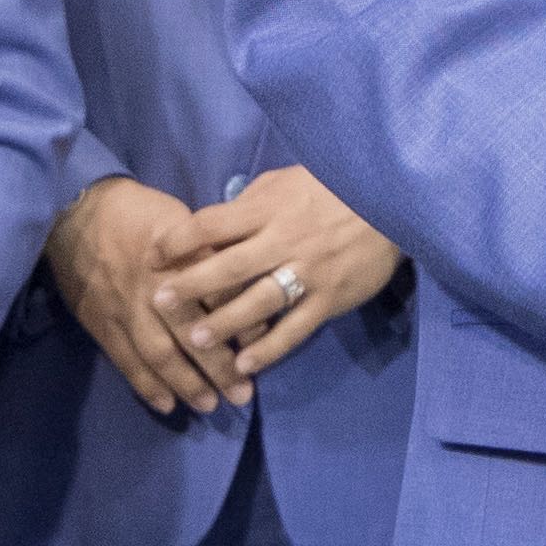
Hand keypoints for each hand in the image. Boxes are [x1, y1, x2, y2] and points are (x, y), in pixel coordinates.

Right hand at [45, 176, 228, 418]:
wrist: (75, 211)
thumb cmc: (136, 212)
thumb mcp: (179, 218)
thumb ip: (206, 253)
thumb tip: (240, 281)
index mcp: (179, 259)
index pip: (218, 296)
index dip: (241, 324)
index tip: (261, 348)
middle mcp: (155, 288)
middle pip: (191, 333)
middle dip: (218, 367)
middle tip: (243, 394)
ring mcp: (126, 309)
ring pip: (159, 353)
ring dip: (186, 383)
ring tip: (209, 405)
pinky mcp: (102, 323)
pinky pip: (126, 360)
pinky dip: (146, 385)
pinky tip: (167, 404)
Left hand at [151, 166, 402, 396]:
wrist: (393, 203)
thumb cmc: (333, 188)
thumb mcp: (287, 180)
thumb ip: (251, 201)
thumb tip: (215, 221)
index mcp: (268, 209)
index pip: (212, 224)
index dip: (178, 240)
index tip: (153, 255)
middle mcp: (284, 241)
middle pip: (228, 266)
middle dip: (190, 286)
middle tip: (159, 303)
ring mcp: (308, 273)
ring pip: (258, 302)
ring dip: (224, 324)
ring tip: (195, 340)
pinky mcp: (330, 299)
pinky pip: (295, 328)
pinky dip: (270, 349)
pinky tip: (245, 365)